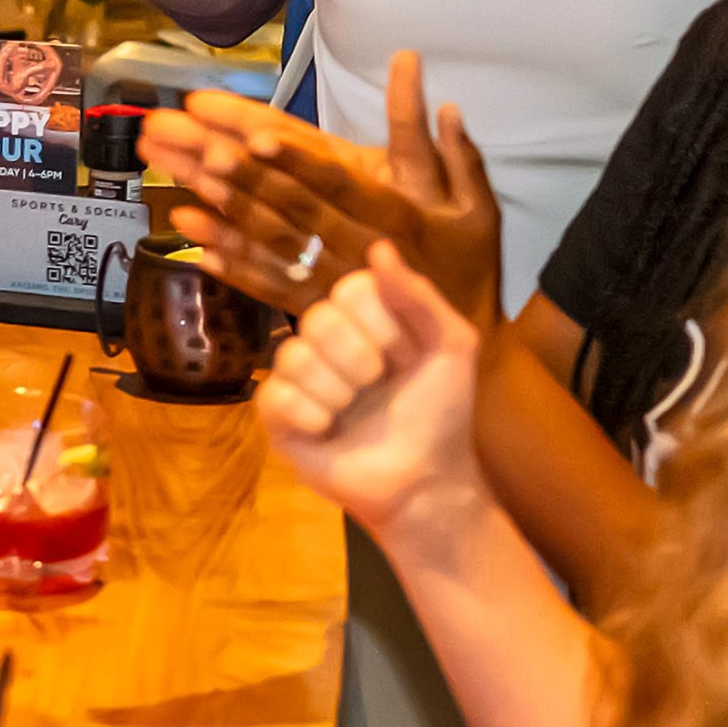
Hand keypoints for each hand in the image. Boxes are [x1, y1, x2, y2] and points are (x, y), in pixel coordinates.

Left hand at [141, 54, 500, 318]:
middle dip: (234, 167)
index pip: (336, 181)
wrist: (455, 350)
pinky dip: (228, 262)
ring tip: (180, 175)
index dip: (295, 160)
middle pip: (287, 202)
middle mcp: (354, 247)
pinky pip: (265, 284)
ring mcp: (328, 281)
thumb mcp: (474, 205)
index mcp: (393, 216)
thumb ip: (447, 144)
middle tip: (187, 136)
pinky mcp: (313, 307)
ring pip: (268, 239)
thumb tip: (415, 71)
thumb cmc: (468, 266)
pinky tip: (192, 239)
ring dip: (221, 207)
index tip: (253, 136)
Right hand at [256, 243, 481, 538]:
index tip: (405, 354)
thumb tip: (378, 247)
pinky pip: (275, 396)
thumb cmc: (440, 413)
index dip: (380, 323)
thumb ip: (419, 295)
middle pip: (318, 319)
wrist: (425, 480)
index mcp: (364, 319)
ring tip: (354, 414)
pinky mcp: (276, 418)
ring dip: (338, 392)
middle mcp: (326, 341)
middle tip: (379, 386)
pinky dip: (310, 416)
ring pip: (294, 357)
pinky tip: (328, 432)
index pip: (350, 289)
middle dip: (360, 359)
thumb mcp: (452, 346)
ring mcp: (297, 378)